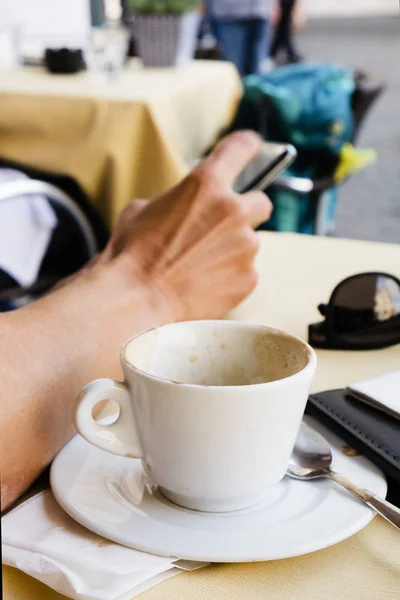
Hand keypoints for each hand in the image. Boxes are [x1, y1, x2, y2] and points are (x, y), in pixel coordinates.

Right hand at [102, 131, 271, 320]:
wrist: (136, 299)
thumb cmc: (132, 254)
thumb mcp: (142, 210)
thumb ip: (174, 200)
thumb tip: (181, 209)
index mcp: (205, 184)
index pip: (241, 149)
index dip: (247, 147)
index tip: (252, 147)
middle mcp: (233, 210)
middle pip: (261, 202)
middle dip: (245, 211)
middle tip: (223, 227)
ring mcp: (245, 246)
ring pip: (250, 242)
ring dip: (233, 248)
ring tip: (200, 265)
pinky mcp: (249, 278)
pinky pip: (246, 272)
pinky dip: (230, 276)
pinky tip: (204, 284)